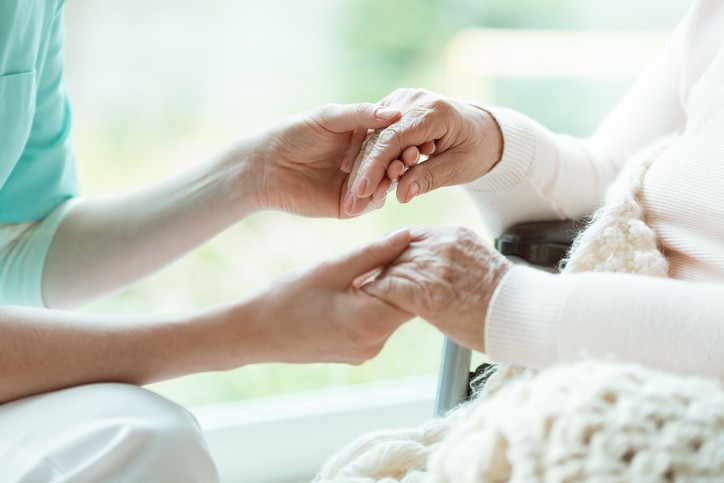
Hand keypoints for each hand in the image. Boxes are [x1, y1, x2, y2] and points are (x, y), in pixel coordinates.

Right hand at [243, 229, 413, 363]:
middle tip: (392, 248)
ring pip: (391, 313)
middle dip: (402, 276)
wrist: (255, 333)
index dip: (415, 265)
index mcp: (371, 323)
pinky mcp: (357, 353)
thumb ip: (374, 253)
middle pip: (406, 304)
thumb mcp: (333, 268)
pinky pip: (376, 324)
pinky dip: (373, 304)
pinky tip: (356, 287)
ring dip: (387, 289)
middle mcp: (375, 344)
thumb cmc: (288, 297)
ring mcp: (366, 352)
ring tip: (370, 266)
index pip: (415, 292)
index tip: (409, 244)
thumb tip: (407, 235)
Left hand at [250, 103, 400, 217]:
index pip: (390, 139)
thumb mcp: (329, 117)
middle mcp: (363, 161)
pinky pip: (369, 204)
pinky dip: (374, 198)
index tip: (415, 137)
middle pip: (391, 163)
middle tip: (408, 159)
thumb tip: (395, 113)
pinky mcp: (348, 206)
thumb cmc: (294, 134)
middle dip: (400, 161)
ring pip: (383, 185)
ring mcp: (357, 185)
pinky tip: (377, 191)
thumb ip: (361, 114)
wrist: (266, 166)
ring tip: (394, 174)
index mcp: (362, 137)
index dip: (401, 139)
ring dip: (390, 180)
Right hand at [345, 89, 503, 215]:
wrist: (483, 130)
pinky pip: (375, 134)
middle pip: (378, 138)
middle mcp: (413, 100)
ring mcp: (401, 101)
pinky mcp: (394, 108)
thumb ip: (429, 178)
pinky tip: (357, 179)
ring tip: (353, 199)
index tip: (362, 192)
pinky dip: (367, 157)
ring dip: (362, 168)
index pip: (393, 138)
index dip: (375, 166)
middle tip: (351, 204)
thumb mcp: (458, 168)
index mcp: (433, 111)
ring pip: (372, 137)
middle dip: (364, 173)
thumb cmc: (476, 150)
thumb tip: (401, 196)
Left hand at [361, 226, 511, 351]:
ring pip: (388, 266)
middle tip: (363, 279)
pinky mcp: (425, 291)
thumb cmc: (505, 300)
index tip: (384, 264)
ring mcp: (432, 266)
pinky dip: (375, 294)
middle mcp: (441, 244)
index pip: (411, 236)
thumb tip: (438, 271)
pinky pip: (387, 287)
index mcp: (454, 235)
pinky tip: (368, 303)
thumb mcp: (478, 265)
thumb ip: (453, 259)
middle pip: (395, 249)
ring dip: (374, 281)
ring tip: (360, 293)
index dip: (394, 251)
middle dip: (379, 265)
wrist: (524, 315)